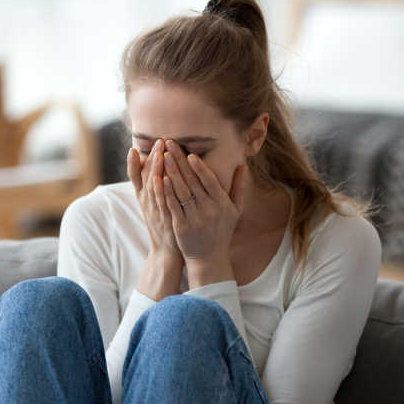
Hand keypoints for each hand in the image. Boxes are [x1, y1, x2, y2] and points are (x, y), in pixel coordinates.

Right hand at [127, 138, 182, 260]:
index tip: (134, 147)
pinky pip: (162, 201)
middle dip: (152, 158)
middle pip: (146, 177)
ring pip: (153, 186)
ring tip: (160, 152)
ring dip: (156, 169)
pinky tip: (162, 177)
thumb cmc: (163, 224)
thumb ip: (152, 187)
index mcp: (143, 197)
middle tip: (159, 141)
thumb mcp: (154, 205)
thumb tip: (154, 167)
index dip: (133, 163)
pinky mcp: (165, 218)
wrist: (167, 251)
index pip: (135, 176)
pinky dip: (160, 189)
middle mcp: (146, 202)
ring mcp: (155, 210)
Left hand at [161, 139, 246, 282]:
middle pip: (192, 182)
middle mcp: (209, 210)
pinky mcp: (181, 226)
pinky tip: (160, 179)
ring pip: (181, 191)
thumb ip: (239, 187)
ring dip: (171, 172)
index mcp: (222, 204)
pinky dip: (167, 192)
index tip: (190, 154)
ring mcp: (195, 218)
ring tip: (162, 156)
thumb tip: (243, 165)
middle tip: (169, 145)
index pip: (210, 181)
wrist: (209, 259)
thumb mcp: (235, 210)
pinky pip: (173, 206)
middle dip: (180, 162)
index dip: (199, 167)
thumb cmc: (222, 231)